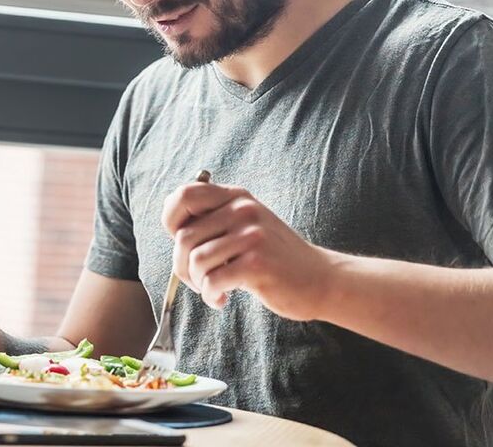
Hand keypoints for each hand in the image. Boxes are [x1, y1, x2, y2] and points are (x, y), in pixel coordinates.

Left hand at [161, 181, 335, 318]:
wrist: (320, 279)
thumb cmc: (275, 257)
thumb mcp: (247, 225)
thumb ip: (216, 219)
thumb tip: (173, 225)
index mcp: (236, 197)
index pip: (185, 195)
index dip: (171, 220)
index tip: (182, 244)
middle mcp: (243, 209)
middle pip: (184, 237)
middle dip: (182, 266)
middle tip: (197, 280)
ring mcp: (251, 235)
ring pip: (195, 260)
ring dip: (197, 283)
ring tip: (213, 289)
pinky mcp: (257, 264)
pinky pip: (212, 281)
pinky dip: (210, 295)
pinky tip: (222, 299)